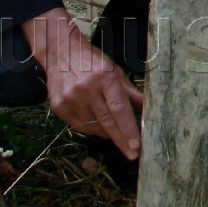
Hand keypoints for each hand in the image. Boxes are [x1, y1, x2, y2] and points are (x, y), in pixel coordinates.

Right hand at [21, 8, 143, 158]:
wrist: (60, 52)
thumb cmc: (92, 62)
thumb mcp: (115, 72)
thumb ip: (131, 93)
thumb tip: (149, 110)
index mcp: (104, 77)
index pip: (119, 108)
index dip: (128, 129)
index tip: (136, 146)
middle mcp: (86, 89)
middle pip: (107, 122)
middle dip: (122, 141)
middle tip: (133, 154)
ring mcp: (70, 99)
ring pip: (94, 128)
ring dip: (107, 133)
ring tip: (115, 131)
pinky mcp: (59, 107)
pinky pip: (80, 127)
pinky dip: (92, 129)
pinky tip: (97, 124)